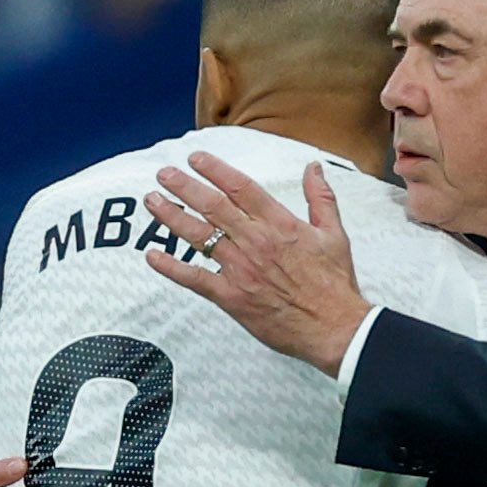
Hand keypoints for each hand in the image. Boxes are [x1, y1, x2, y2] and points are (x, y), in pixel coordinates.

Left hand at [143, 152, 371, 376]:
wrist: (333, 327)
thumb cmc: (334, 284)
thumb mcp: (334, 234)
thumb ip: (320, 198)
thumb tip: (313, 167)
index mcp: (280, 224)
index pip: (240, 187)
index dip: (214, 170)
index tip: (195, 159)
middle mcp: (256, 241)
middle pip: (212, 206)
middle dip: (184, 186)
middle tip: (163, 174)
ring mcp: (241, 269)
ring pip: (198, 236)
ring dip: (171, 216)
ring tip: (152, 201)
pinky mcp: (232, 297)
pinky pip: (195, 278)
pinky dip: (171, 267)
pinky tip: (152, 256)